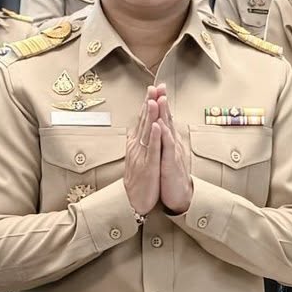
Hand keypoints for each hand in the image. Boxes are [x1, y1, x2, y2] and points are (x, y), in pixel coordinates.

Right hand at [124, 90, 163, 216]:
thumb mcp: (138, 159)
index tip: (153, 90)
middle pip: (143, 122)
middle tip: (154, 87)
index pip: (143, 120)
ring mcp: (142, 156)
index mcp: (137, 145)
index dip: (148, 104)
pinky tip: (156, 126)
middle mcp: (137, 148)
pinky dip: (154, 137)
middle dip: (149, 103)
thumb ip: (140, 143)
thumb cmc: (139, 182)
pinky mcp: (148, 167)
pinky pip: (152, 150)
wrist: (135, 204)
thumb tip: (138, 129)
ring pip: (146, 133)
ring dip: (150, 116)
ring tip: (153, 100)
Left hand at [152, 89, 194, 213]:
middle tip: (159, 86)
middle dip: (162, 102)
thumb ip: (161, 141)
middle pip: (167, 119)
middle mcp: (173, 143)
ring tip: (160, 99)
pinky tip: (160, 126)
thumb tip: (157, 127)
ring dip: (164, 114)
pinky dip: (164, 136)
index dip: (159, 103)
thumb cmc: (170, 176)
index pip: (164, 118)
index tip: (155, 88)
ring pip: (168, 129)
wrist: (179, 196)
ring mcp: (173, 152)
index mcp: (169, 141)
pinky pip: (168, 148)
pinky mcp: (171, 163)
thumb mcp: (164, 155)